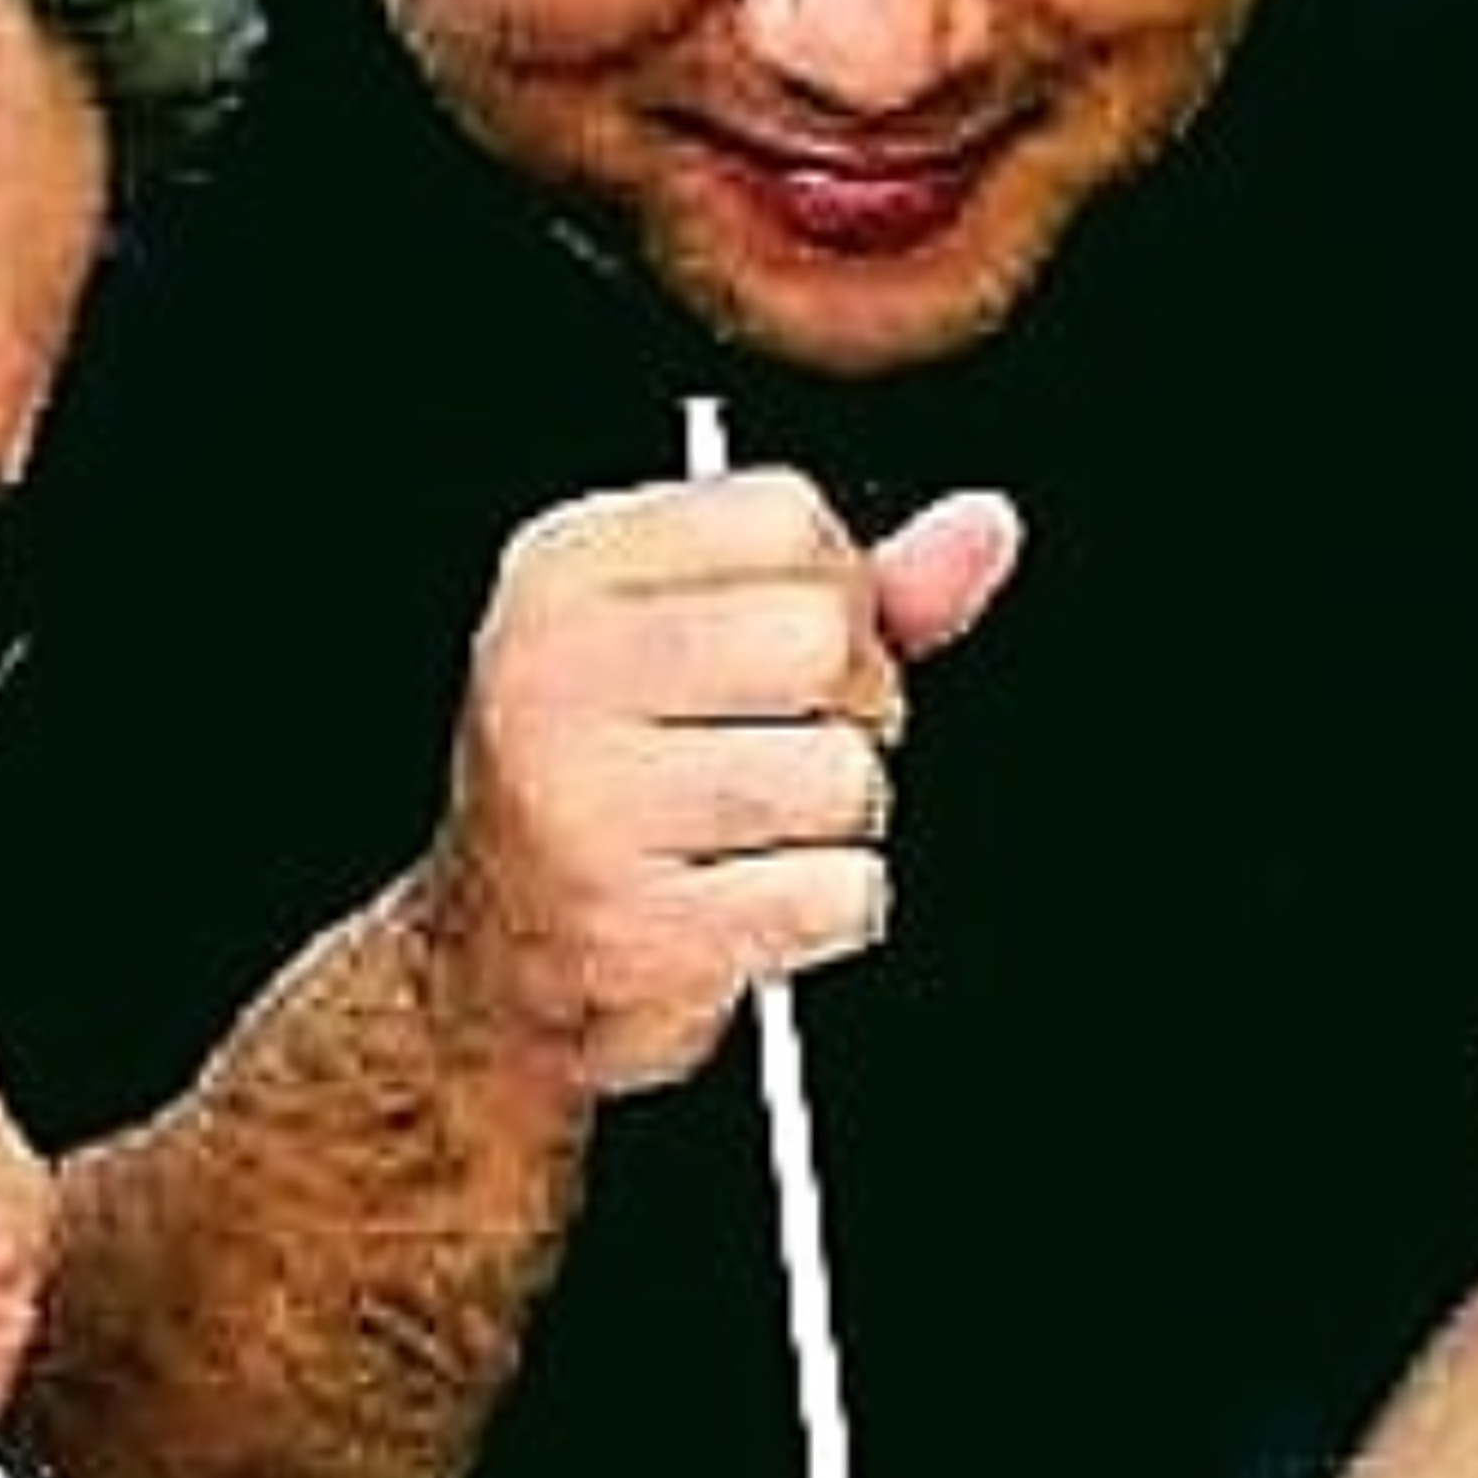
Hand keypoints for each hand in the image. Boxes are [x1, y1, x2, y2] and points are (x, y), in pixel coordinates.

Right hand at [418, 464, 1018, 1097]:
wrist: (493, 960)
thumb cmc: (615, 778)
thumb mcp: (698, 637)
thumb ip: (850, 582)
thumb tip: (984, 528)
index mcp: (564, 569)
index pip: (783, 517)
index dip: (833, 588)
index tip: (788, 648)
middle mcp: (553, 671)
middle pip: (821, 639)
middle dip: (853, 703)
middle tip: (789, 744)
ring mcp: (583, 803)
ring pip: (845, 774)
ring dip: (841, 818)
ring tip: (761, 829)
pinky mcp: (634, 927)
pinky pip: (840, 894)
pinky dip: (831, 909)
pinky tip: (754, 900)